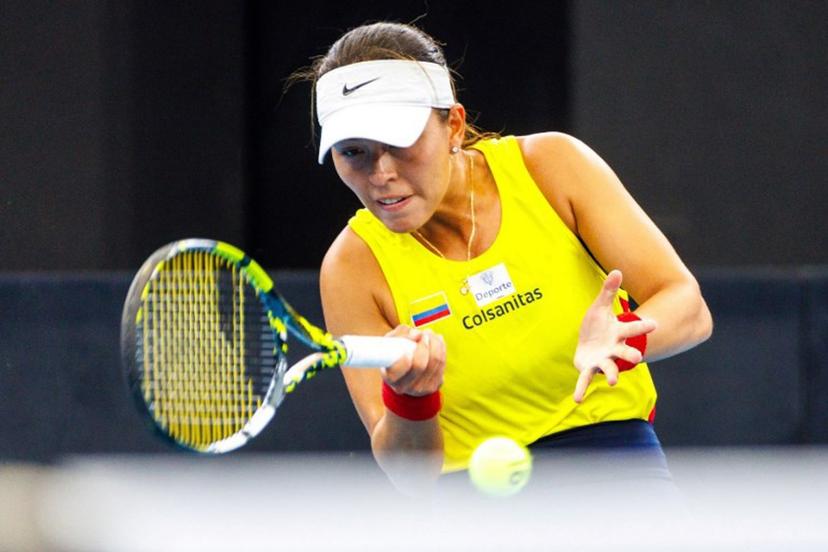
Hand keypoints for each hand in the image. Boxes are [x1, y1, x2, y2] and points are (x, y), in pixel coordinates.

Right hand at [381, 325, 444, 396]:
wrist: (402, 373)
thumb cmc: (394, 353)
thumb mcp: (390, 341)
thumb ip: (400, 334)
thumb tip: (416, 334)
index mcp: (391, 378)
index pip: (401, 368)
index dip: (409, 352)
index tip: (414, 338)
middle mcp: (406, 387)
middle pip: (420, 365)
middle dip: (425, 345)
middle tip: (425, 333)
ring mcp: (422, 389)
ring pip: (435, 363)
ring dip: (435, 344)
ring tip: (430, 334)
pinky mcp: (435, 386)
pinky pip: (442, 365)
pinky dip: (441, 349)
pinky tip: (437, 341)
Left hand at [573, 270, 656, 402]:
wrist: (589, 342)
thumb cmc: (598, 325)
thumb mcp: (600, 307)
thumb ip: (608, 291)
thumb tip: (616, 270)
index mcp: (618, 332)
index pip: (632, 329)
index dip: (643, 327)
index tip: (654, 324)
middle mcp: (614, 348)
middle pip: (625, 352)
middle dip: (631, 354)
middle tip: (638, 358)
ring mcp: (603, 360)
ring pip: (610, 368)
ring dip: (611, 374)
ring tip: (612, 381)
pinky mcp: (589, 368)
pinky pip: (585, 380)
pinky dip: (581, 389)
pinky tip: (577, 399)